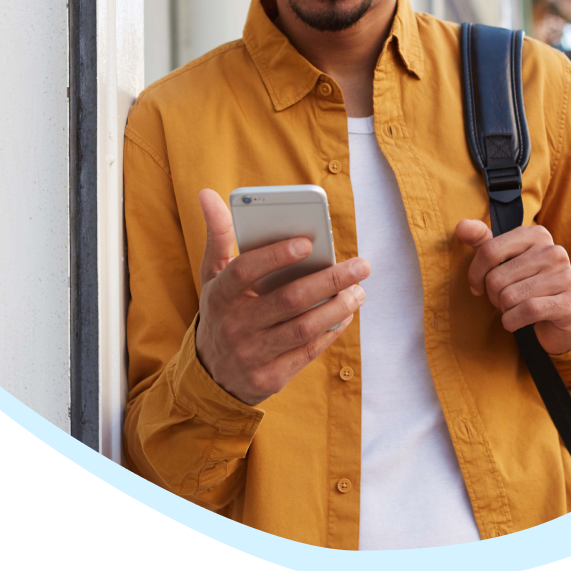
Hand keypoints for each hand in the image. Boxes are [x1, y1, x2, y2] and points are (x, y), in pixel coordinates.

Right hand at [195, 189, 367, 405]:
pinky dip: (331, 331)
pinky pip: (308, 351)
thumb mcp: (213, 276)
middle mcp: (234, 325)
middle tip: (361, 265)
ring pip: (303, 328)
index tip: (308, 242)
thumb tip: (208, 193)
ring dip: (338, 308)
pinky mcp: (270, 377)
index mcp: (220, 295)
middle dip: (329, 280)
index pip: (245, 271)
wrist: (212, 376)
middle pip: (287, 300)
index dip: (275, 255)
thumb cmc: (222, 311)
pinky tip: (346, 313)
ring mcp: (252, 354)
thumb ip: (218, 235)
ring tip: (359, 290)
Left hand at [455, 220, 570, 354]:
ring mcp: (565, 277)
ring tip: (512, 309)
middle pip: (497, 278)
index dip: (475, 273)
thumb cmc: (525, 282)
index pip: (489, 251)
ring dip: (503, 310)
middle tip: (502, 300)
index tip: (476, 286)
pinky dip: (512, 321)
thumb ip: (482, 241)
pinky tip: (514, 321)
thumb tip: (461, 226)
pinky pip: (527, 311)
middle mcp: (554, 252)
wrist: (559, 313)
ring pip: (510, 297)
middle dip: (492, 295)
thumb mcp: (503, 259)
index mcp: (536, 235)